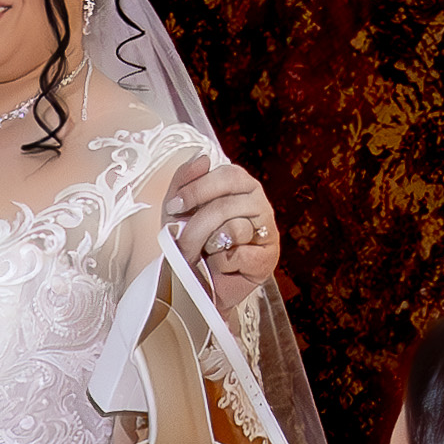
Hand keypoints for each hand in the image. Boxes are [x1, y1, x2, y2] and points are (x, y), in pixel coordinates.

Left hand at [176, 164, 281, 306]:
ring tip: (205, 254)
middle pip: (227, 204)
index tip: (174, 207)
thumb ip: (185, 179)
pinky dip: (223, 264)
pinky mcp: (268, 257)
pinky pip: (241, 254)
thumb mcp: (178, 210)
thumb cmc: (191, 243)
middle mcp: (259, 204)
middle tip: (182, 242)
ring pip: (235, 229)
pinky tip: (223, 266)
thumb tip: (202, 158)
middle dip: (197, 226)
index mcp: (241, 186)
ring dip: (209, 246)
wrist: (196, 284)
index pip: (227, 175)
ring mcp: (267, 230)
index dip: (198, 190)